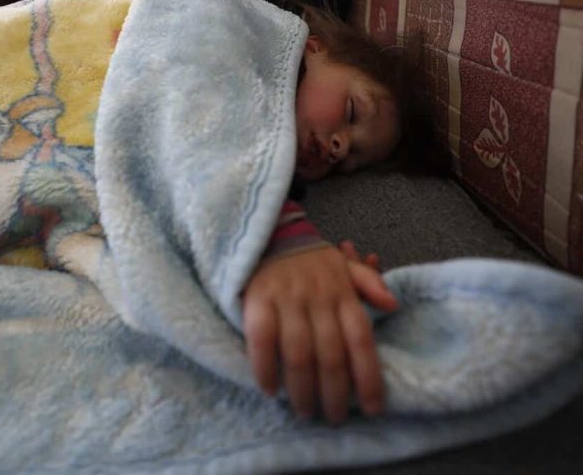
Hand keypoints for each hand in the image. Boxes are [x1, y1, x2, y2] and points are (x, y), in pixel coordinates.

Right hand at [242, 244, 396, 424]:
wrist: (271, 233)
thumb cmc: (310, 259)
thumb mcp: (345, 265)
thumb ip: (369, 284)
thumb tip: (393, 305)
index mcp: (342, 294)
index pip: (361, 340)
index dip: (369, 378)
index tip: (372, 410)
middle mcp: (318, 298)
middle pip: (331, 355)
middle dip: (334, 395)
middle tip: (333, 418)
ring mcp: (288, 299)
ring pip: (299, 354)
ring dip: (302, 389)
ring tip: (304, 411)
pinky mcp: (258, 299)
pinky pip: (263, 339)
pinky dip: (265, 367)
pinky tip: (269, 388)